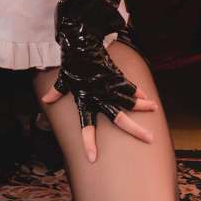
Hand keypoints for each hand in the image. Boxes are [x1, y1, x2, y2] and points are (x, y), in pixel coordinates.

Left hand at [41, 33, 156, 162]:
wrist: (81, 42)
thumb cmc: (71, 62)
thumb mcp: (62, 78)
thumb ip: (57, 91)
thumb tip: (46, 100)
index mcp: (84, 100)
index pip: (86, 127)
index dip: (88, 143)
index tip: (93, 158)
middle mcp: (99, 96)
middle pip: (118, 117)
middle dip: (134, 129)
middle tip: (148, 138)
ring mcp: (109, 85)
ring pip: (129, 100)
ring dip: (143, 106)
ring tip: (154, 110)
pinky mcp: (115, 74)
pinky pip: (129, 86)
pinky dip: (138, 91)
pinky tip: (146, 97)